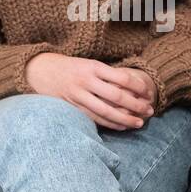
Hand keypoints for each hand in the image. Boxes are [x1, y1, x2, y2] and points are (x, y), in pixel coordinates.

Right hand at [24, 53, 154, 130]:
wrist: (40, 70)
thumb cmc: (71, 67)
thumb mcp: (89, 64)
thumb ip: (107, 74)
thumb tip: (134, 86)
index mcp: (92, 67)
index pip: (121, 77)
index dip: (138, 87)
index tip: (148, 93)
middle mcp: (86, 81)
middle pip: (116, 96)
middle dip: (135, 105)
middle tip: (150, 110)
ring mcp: (78, 95)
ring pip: (106, 111)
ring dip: (125, 118)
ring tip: (140, 123)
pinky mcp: (72, 107)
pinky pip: (95, 119)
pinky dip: (110, 124)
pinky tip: (123, 127)